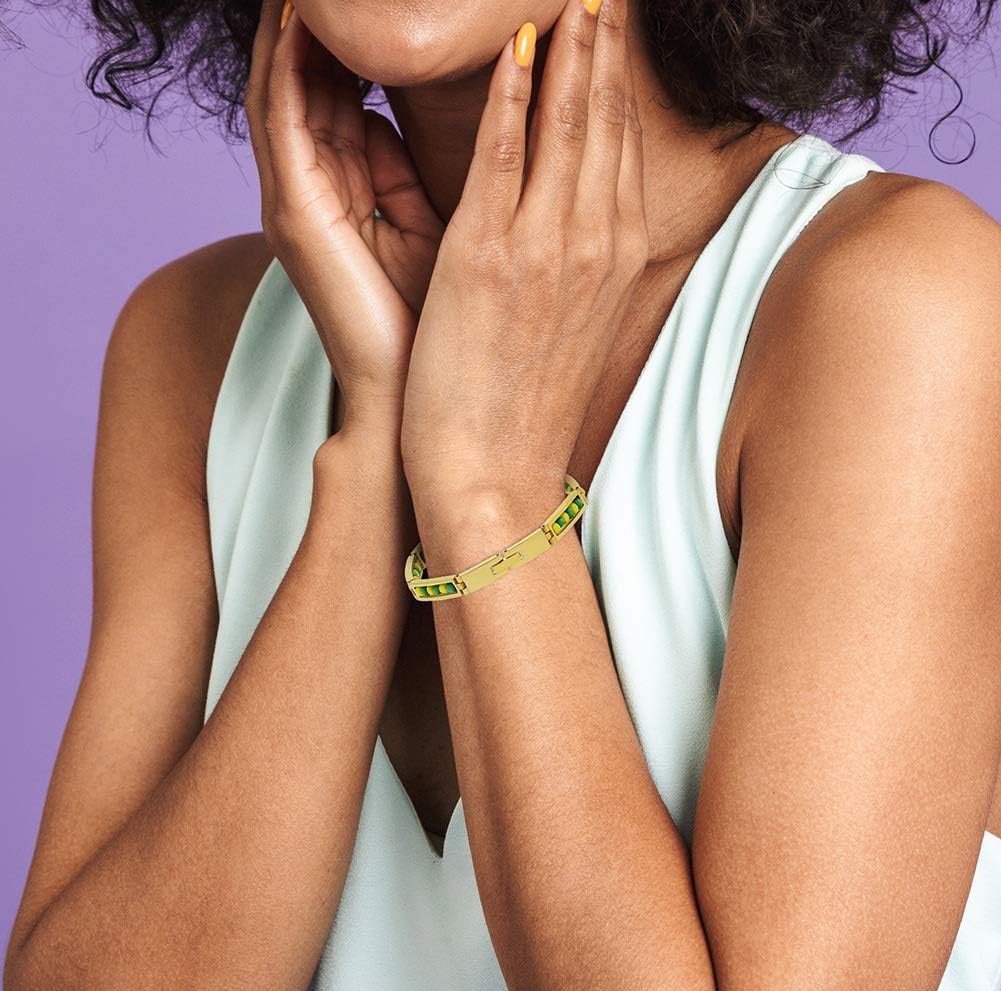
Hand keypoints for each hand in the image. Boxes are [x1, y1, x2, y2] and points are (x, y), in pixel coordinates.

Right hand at [245, 0, 444, 434]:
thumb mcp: (429, 232)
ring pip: (281, 85)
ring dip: (292, 24)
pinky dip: (291, 63)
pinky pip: (286, 119)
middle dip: (315, 15)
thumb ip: (407, 172)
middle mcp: (308, 191)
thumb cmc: (433, 325)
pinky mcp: (297, 217)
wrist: (413, 405)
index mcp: (343, 192)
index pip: (337, 90)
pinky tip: (305, 15)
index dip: (349, 31)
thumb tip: (413, 113)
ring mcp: (295, 203)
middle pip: (301, 76)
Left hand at [400, 0, 646, 511]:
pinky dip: (512, 93)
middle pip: (605, 119)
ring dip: (569, 48)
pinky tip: (516, 45)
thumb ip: (578, 259)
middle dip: (604, 44)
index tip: (611, 29)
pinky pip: (505, 153)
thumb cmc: (525, 402)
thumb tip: (575, 219)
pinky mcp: (489, 257)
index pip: (618, 146)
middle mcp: (595, 242)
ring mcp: (547, 247)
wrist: (496, 470)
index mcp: (613, 255)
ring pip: (567, 121)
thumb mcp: (570, 323)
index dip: (617, 79)